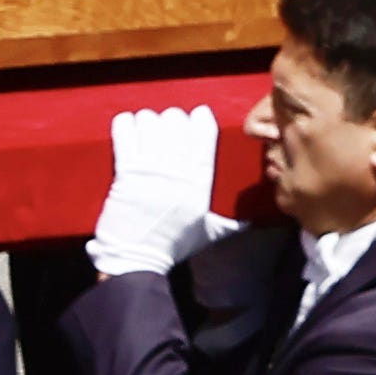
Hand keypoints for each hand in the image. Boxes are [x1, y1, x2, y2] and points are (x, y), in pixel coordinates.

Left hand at [90, 104, 237, 276]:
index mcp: (200, 178)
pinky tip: (128, 128)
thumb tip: (249, 220)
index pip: (204, 130)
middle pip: (176, 119)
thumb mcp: (208, 232)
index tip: (197, 116)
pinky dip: (125, 124)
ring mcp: (150, 166)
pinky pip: (125, 131)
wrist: (137, 257)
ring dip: (147, 122)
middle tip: (167, 129)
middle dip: (171, 120)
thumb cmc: (173, 245)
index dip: (200, 117)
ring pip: (150, 120)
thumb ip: (229, 221)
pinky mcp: (125, 168)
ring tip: (146, 130)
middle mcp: (177, 167)